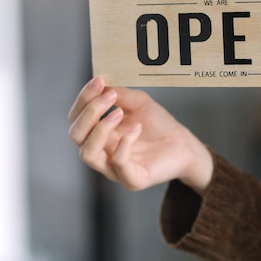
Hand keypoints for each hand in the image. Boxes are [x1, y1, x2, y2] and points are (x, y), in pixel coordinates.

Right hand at [68, 77, 212, 193]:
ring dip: (100, 129)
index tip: (98, 80)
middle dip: (89, 112)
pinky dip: (125, 143)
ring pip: (88, 154)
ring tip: (119, 112)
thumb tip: (100, 84)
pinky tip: (137, 128)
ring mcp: (114, 169)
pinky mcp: (132, 180)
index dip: (84, 99)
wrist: (184, 145)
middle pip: (75, 135)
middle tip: (109, 96)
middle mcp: (101, 152)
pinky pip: (118, 164)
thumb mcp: (139, 102)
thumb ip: (119, 94)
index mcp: (98, 133)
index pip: (76, 117)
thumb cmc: (159, 125)